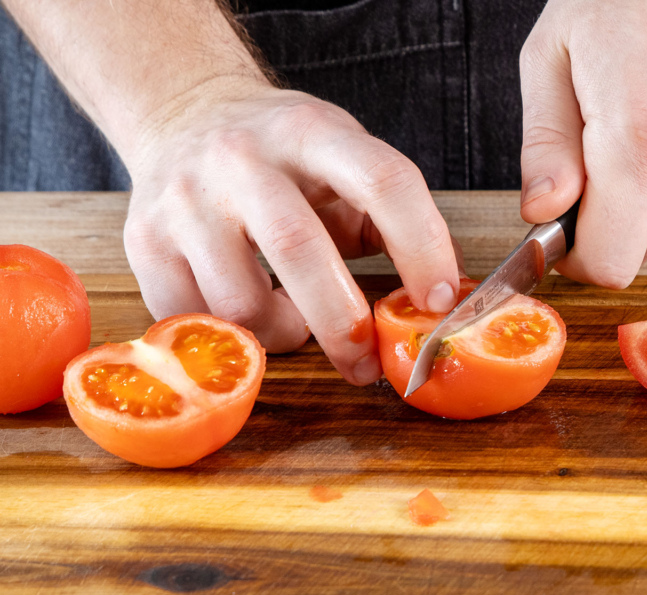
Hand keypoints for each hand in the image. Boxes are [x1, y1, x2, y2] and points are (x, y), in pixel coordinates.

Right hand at [124, 84, 460, 384]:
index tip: (439, 302)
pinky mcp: (144, 241)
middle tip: (366, 362)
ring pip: (242, 303)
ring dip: (283, 333)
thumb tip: (437, 296)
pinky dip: (233, 337)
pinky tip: (251, 315)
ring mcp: (186, 200)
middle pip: (301, 250)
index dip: (423, 247)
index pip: (384, 182)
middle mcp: (242, 159)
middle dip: (345, 324)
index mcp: (311, 131)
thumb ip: (386, 216)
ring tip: (296, 321)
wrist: (185, 116)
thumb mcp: (342, 155)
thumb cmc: (283, 154)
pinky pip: (194, 321)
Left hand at [518, 0, 646, 286]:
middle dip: (610, 222)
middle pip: (642, 247)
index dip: (578, 259)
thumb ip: (545, 148)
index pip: (611, 261)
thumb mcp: (552, 56)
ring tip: (645, 121)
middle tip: (598, 161)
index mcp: (638, 136)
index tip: (564, 236)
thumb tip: (544, 215)